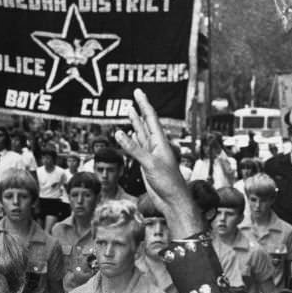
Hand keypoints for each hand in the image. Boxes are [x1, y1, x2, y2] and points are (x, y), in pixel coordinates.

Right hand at [115, 89, 202, 237]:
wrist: (172, 200)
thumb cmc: (168, 182)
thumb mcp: (150, 163)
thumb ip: (134, 148)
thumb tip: (119, 133)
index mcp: (160, 142)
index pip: (151, 118)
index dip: (144, 104)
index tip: (138, 91)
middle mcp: (156, 146)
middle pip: (146, 123)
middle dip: (140, 109)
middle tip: (134, 95)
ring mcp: (151, 154)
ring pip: (141, 134)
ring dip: (135, 122)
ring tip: (129, 110)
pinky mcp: (146, 164)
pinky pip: (137, 148)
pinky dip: (132, 139)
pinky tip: (129, 134)